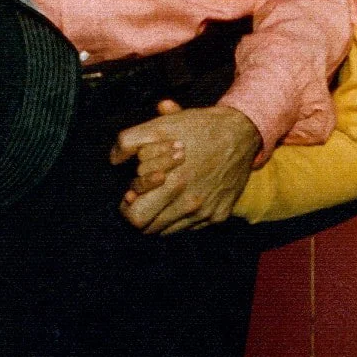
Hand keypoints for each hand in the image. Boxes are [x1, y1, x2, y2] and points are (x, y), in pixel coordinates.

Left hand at [110, 103, 260, 234]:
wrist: (242, 132)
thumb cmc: (199, 127)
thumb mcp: (163, 126)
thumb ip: (131, 140)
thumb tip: (114, 158)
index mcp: (173, 183)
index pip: (135, 218)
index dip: (128, 207)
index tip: (131, 194)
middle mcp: (190, 204)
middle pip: (149, 229)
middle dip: (141, 214)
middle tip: (142, 198)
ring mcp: (206, 212)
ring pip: (169, 231)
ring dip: (161, 216)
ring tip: (163, 195)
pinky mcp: (219, 214)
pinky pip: (191, 227)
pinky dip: (182, 217)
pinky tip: (183, 196)